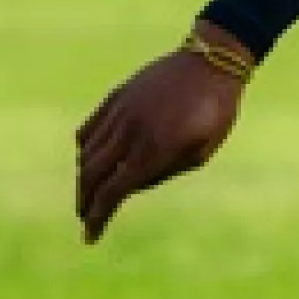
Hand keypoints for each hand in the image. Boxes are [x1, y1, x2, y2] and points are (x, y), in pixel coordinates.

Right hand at [73, 27, 247, 243]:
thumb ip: (163, 173)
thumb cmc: (215, 111)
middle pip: (91, 176)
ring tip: (88, 193)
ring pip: (86, 153)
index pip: (112, 193)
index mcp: (154, 150)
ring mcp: (120, 111)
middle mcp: (131, 131)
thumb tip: (129, 187)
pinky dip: (84, 149)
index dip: (97, 219)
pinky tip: (89, 159)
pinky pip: (89, 128)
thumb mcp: (201, 152)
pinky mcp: (117, 96)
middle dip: (84, 203)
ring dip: (83, 179)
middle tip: (86, 218)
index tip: (90, 237)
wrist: (213, 61)